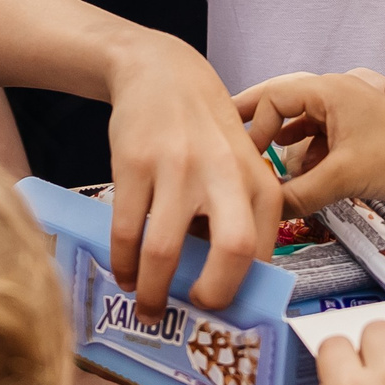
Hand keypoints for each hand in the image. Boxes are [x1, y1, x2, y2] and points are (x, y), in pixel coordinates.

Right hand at [105, 41, 281, 315]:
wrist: (162, 72)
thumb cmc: (206, 131)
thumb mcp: (239, 167)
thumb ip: (238, 216)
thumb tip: (222, 286)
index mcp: (259, 182)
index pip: (261, 253)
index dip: (241, 292)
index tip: (221, 312)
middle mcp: (225, 174)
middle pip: (233, 251)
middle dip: (210, 295)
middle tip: (191, 311)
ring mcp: (178, 167)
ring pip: (164, 249)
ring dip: (152, 290)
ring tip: (146, 306)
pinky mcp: (135, 163)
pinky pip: (126, 229)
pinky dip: (123, 262)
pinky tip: (124, 272)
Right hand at [244, 68, 384, 214]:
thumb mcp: (342, 178)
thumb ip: (299, 195)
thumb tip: (270, 208)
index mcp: (330, 90)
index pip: (274, 97)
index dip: (253, 125)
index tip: (247, 153)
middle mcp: (338, 92)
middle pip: (285, 102)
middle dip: (260, 123)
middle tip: (232, 134)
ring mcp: (350, 108)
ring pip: (304, 119)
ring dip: (286, 139)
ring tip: (266, 158)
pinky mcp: (361, 126)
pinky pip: (323, 131)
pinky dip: (308, 148)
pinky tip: (303, 168)